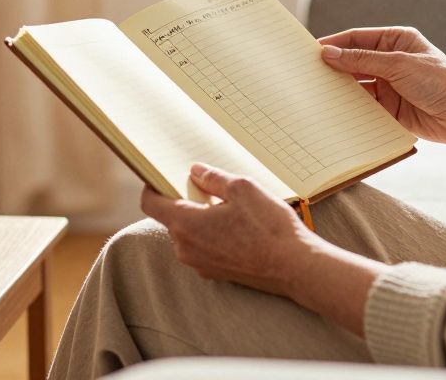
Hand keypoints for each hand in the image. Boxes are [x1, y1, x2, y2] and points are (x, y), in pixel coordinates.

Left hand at [139, 163, 316, 296]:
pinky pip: (204, 247)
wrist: (294, 267)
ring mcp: (200, 264)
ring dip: (200, 218)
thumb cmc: (268, 227)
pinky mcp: (216, 273)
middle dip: (184, 200)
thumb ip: (213, 178)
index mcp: (185, 225)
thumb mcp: (242, 188)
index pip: (150, 203)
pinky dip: (212, 234)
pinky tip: (238, 226)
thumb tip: (196, 172)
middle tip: (207, 186)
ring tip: (229, 206)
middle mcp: (186, 249)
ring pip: (189, 233)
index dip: (152, 186)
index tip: (162, 176)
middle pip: (171, 218)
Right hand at [319, 26, 445, 145]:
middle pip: (354, 62)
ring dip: (340, 88)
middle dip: (334, 67)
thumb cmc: (441, 81)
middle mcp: (390, 61)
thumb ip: (362, 60)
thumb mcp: (398, 64)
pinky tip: (334, 108)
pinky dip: (350, 107)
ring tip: (316, 91)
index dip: (334, 43)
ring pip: (357, 85)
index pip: (357, 38)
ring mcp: (389, 85)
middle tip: (307, 72)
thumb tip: (329, 53)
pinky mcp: (390, 108)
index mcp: (396, 40)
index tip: (311, 50)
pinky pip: (364, 106)